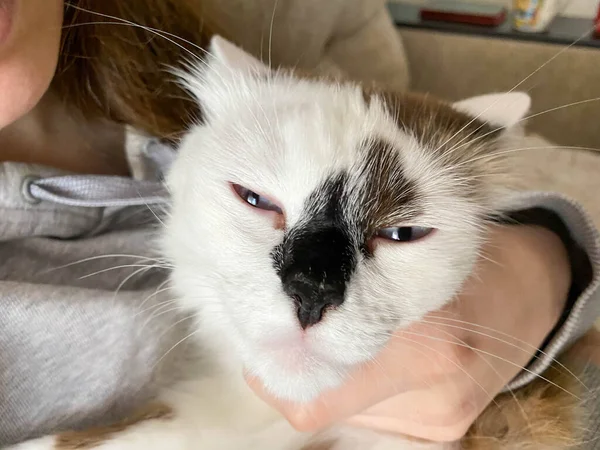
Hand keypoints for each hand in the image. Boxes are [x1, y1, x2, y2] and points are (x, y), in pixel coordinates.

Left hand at [247, 224, 570, 441]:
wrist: (529, 293)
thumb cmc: (461, 259)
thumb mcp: (408, 253)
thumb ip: (350, 284)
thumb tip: (278, 303)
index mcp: (429, 339)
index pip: (319, 388)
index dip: (275, 367)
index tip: (263, 335)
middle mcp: (435, 389)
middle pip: (324, 405)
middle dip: (292, 372)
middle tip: (281, 335)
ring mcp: (440, 418)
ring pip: (343, 412)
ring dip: (325, 379)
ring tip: (333, 338)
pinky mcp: (443, 429)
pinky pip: (373, 416)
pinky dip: (354, 390)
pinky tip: (366, 358)